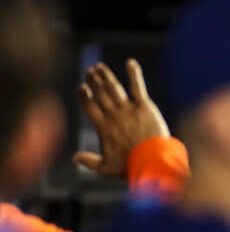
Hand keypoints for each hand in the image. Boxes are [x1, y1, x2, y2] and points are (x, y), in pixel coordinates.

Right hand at [73, 59, 169, 177]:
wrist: (153, 162)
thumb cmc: (130, 167)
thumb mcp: (106, 168)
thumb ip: (89, 161)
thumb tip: (74, 157)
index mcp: (103, 127)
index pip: (88, 106)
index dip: (84, 96)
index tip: (81, 88)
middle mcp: (113, 115)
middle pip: (99, 93)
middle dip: (93, 81)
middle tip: (90, 72)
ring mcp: (128, 109)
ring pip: (113, 88)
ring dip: (105, 75)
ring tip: (100, 67)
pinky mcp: (144, 106)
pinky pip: (137, 86)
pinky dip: (134, 74)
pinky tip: (130, 63)